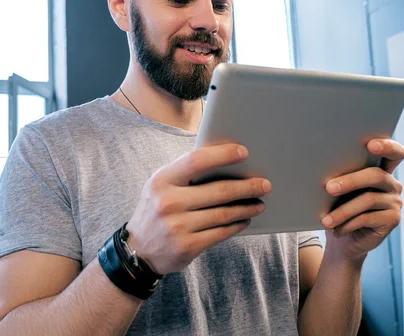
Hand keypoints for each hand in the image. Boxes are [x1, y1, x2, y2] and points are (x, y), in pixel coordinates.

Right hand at [126, 144, 270, 273]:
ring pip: (223, 214)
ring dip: (246, 207)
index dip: (222, 155)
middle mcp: (168, 202)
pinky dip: (237, 225)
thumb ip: (185, 173)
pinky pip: (221, 233)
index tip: (244, 152)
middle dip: (247, 186)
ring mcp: (177, 226)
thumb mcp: (161, 186)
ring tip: (259, 202)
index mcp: (161, 180)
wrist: (138, 250)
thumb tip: (225, 160)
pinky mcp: (187, 246)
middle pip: (218, 191)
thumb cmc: (156, 209)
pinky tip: (244, 219)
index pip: (196, 161)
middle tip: (265, 184)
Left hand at [320, 139, 403, 260]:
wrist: (344, 240)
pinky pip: (367, 218)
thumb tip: (325, 175)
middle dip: (350, 180)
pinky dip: (348, 223)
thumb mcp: (337, 191)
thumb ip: (339, 178)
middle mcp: (392, 183)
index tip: (371, 144)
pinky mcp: (393, 220)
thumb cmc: (337, 208)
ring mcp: (395, 202)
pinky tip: (336, 229)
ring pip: (368, 199)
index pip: (393, 153)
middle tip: (328, 188)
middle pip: (376, 175)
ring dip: (343, 210)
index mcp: (380, 169)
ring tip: (326, 220)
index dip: (387, 146)